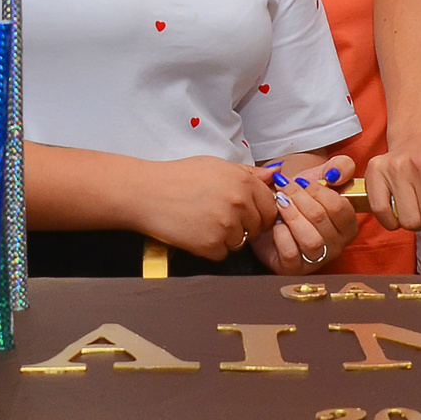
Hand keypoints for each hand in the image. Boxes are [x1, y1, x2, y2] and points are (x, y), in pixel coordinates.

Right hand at [143, 156, 273, 260]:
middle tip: (221, 219)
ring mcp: (226, 225)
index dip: (260, 211)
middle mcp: (239, 203)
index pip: (270, 206)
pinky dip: (211, 248)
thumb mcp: (216, 165)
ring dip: (227, 237)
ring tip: (204, 222)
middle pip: (258, 226)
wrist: (147, 192)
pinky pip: (222, 253)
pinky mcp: (211, 244)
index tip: (247, 213)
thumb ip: (248, 172)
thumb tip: (273, 176)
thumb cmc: (179, 176)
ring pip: (241, 241)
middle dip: (245, 225)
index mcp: (243, 181)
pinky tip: (196, 233)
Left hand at [250, 156, 356, 272]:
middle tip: (284, 187)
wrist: (274, 211)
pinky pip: (291, 254)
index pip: (340, 207)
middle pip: (321, 220)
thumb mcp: (321, 176)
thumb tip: (335, 174)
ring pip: (311, 240)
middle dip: (299, 198)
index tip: (302, 181)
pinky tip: (276, 225)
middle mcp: (337, 246)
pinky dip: (281, 235)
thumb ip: (339, 167)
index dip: (319, 191)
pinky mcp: (295, 268)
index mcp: (348, 225)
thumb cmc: (301, 196)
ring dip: (292, 216)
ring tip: (280, 203)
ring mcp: (317, 259)